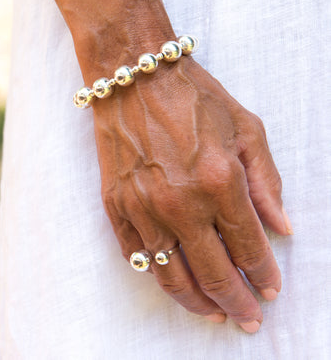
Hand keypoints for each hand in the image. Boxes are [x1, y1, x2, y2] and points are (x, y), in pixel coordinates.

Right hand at [93, 56, 291, 331]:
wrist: (135, 77)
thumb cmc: (192, 96)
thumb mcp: (246, 128)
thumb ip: (268, 182)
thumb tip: (281, 227)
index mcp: (220, 181)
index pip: (250, 248)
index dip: (263, 276)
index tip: (269, 290)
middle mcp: (181, 202)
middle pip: (214, 273)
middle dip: (236, 304)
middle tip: (247, 319)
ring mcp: (143, 206)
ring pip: (171, 276)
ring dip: (196, 301)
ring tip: (211, 313)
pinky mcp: (115, 204)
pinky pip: (135, 255)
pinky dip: (156, 275)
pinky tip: (171, 279)